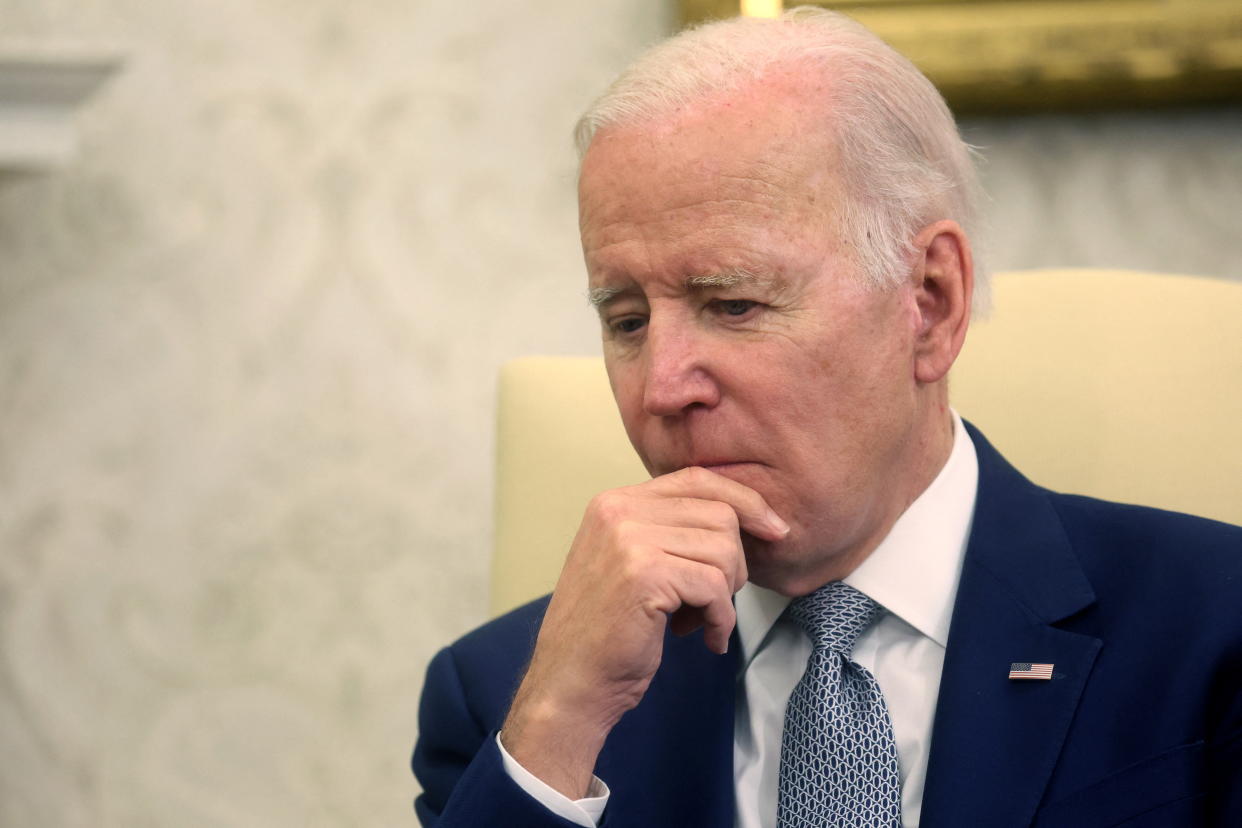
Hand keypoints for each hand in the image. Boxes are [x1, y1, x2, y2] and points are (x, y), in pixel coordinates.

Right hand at [499, 466, 788, 797]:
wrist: (570, 683)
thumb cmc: (607, 631)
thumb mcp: (632, 562)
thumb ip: (670, 531)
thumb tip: (746, 514)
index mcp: (615, 502)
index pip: (698, 479)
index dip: (744, 501)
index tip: (774, 529)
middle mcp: (619, 510)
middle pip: (719, 515)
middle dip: (733, 563)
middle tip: (712, 601)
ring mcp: (630, 540)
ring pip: (723, 551)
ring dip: (725, 595)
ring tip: (698, 621)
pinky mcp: (645, 575)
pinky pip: (715, 587)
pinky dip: (720, 619)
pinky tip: (704, 638)